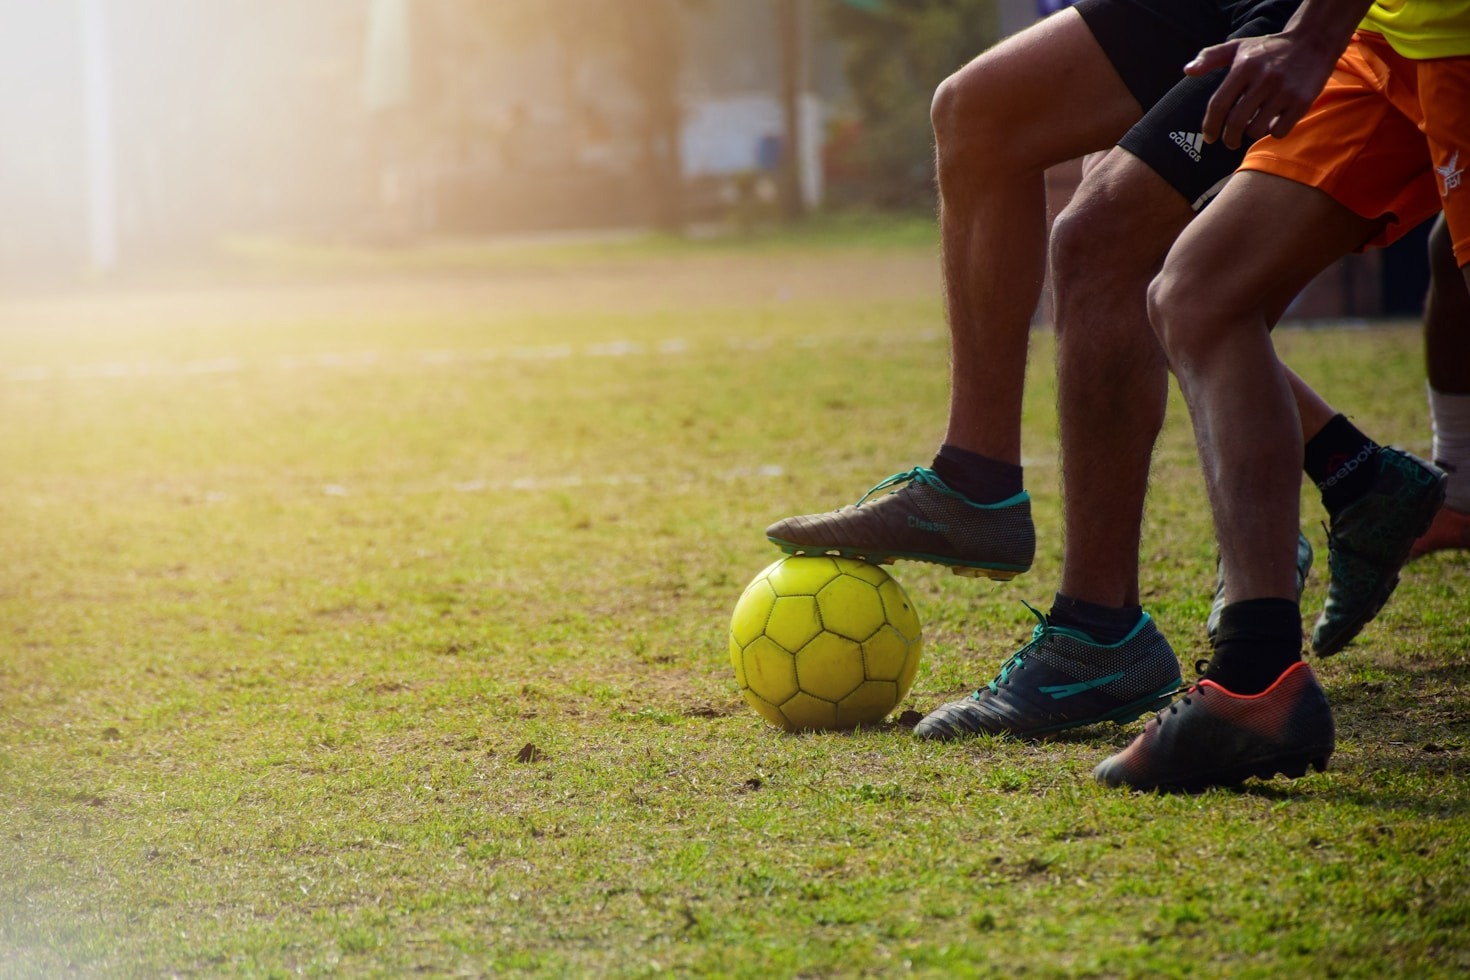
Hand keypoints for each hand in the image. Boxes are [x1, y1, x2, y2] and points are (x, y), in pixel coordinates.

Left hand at [1185, 31, 1337, 149]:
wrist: (1314, 41)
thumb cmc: (1269, 49)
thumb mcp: (1239, 47)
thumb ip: (1210, 57)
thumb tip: (1188, 71)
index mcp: (1244, 66)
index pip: (1219, 104)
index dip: (1210, 126)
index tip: (1209, 138)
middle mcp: (1264, 78)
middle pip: (1236, 122)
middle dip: (1228, 138)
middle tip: (1229, 142)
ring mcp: (1285, 90)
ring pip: (1256, 129)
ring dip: (1251, 133)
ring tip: (1253, 126)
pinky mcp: (1303, 101)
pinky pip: (1279, 131)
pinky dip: (1273, 132)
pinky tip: (1273, 122)